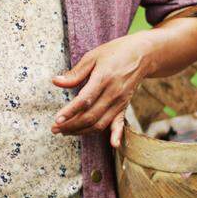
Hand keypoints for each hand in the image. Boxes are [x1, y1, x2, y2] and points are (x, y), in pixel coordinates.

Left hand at [50, 32, 156, 148]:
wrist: (142, 54)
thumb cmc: (114, 52)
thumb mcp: (93, 56)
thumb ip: (75, 73)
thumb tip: (56, 82)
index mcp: (103, 78)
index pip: (85, 100)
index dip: (70, 112)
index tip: (57, 120)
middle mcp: (113, 93)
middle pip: (91, 116)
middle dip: (71, 126)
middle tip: (55, 129)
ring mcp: (120, 102)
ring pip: (101, 123)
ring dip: (82, 131)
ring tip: (65, 133)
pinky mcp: (124, 106)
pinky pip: (120, 123)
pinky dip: (116, 135)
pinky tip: (112, 145)